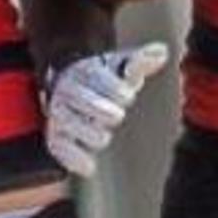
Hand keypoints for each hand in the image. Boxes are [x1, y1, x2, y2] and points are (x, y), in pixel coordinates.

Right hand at [44, 42, 169, 177]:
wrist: (76, 91)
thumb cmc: (105, 81)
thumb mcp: (121, 68)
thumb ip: (140, 62)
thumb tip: (161, 52)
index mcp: (85, 71)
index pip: (95, 76)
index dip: (112, 87)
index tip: (129, 97)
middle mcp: (67, 91)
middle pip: (77, 97)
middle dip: (97, 107)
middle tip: (117, 116)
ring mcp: (60, 115)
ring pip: (67, 122)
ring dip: (86, 132)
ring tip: (103, 137)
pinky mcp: (56, 136)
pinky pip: (58, 147)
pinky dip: (72, 157)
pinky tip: (89, 166)